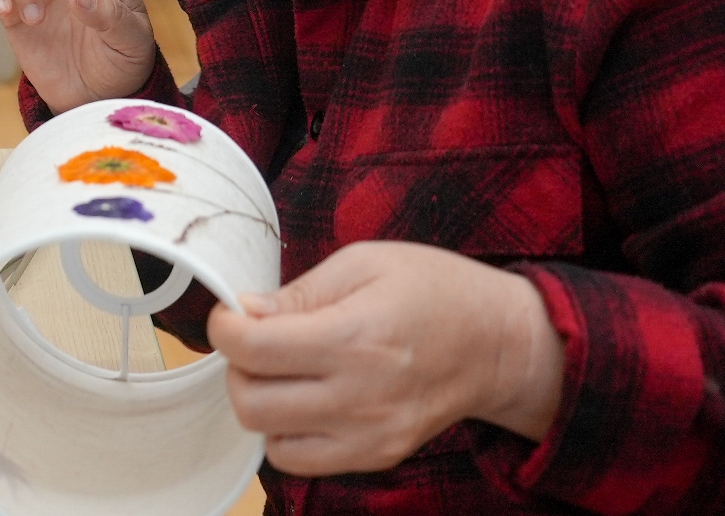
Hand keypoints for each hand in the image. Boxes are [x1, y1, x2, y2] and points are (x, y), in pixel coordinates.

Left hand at [209, 241, 566, 474]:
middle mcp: (360, 397)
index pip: (253, 349)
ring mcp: (371, 435)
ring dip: (260, 404)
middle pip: (251, 403)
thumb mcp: (365, 263)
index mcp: (354, 338)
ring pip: (270, 440)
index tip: (231, 314)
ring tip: (281, 371)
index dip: (224, 327)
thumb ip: (298, 292)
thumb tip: (244, 311)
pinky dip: (287, 433)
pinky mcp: (378, 456)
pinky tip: (304, 399)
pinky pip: (303, 461)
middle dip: (236, 368)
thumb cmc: (435, 290)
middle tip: (255, 341)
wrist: (499, 345)